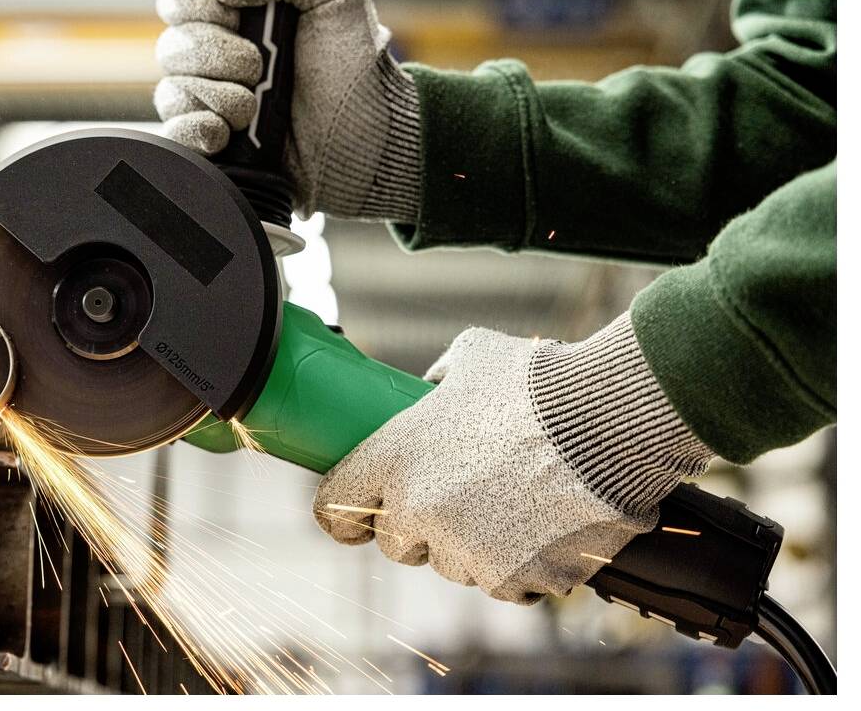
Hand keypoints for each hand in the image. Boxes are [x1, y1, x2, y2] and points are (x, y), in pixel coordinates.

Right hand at [154, 0, 421, 220]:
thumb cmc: (354, 65)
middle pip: (172, 45)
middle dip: (216, 56)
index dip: (200, 6)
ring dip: (216, 96)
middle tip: (259, 69)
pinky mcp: (213, 146)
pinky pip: (172, 134)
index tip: (239, 17)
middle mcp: (218, 54)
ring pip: (171, 91)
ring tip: (255, 110)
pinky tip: (225, 133)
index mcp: (238, 11)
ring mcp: (213, 102)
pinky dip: (194, 130)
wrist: (368, 142)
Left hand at [313, 314, 715, 603]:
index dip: (342, 514)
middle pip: (398, 544)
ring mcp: (464, 551)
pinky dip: (522, 565)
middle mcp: (418, 511)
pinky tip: (544, 527)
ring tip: (516, 502)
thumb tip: (431, 392)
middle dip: (420, 527)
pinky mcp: (512, 580)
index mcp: (394, 457)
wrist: (608, 420)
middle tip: (457, 499)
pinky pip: (506, 584)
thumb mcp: (471, 358)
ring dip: (475, 545)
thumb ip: (437, 383)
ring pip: (455, 565)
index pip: (335, 506)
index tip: (353, 518)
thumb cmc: (538, 382)